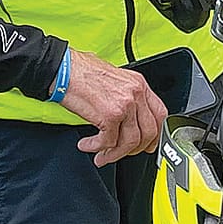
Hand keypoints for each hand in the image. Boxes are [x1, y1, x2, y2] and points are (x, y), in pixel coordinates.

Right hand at [60, 50, 166, 165]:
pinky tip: (88, 144)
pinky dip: (96, 147)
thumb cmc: (81, 71)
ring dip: (114, 153)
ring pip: (130, 141)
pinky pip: (108, 141)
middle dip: (135, 149)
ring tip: (101, 154)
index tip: (147, 144)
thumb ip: (126, 97)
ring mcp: (124, 105)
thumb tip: (127, 120)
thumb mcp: (114, 79)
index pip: (159, 114)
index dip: (155, 134)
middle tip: (121, 153)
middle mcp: (135, 93)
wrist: (63, 69)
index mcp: (139, 84)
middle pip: (149, 132)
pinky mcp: (109, 115)